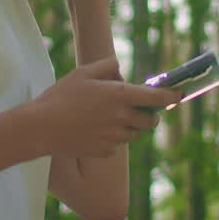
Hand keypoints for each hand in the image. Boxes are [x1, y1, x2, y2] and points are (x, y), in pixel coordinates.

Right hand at [27, 57, 181, 158]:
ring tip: (108, 120)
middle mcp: (121, 117)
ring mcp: (114, 137)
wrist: (40, 128)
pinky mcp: (105, 152)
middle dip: (150, 116)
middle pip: (150, 121)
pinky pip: (116, 146)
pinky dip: (111, 140)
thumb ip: (106, 67)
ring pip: (134, 135)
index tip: (178, 96)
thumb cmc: (60, 97)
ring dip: (129, 128)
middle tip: (141, 111)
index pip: (156, 98)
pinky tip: (93, 132)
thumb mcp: (82, 73)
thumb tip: (120, 68)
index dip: (170, 96)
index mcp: (119, 95)